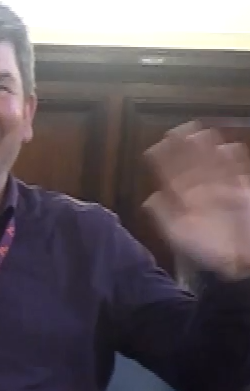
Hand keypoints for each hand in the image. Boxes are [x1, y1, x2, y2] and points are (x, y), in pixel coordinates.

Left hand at [143, 122, 249, 279]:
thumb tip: (150, 198)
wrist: (240, 259)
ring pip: (211, 160)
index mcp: (179, 197)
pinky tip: (229, 148)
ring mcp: (219, 187)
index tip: (159, 144)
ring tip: (204, 134)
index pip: (168, 171)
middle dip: (185, 145)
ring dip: (208, 146)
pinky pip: (235, 167)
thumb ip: (164, 216)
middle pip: (189, 160)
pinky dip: (232, 157)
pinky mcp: (241, 188)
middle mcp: (197, 188)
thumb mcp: (180, 235)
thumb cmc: (208, 249)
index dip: (163, 157)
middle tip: (183, 131)